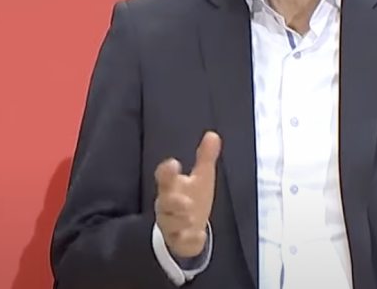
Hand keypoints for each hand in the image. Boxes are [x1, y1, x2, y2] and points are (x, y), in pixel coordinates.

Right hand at [154, 131, 221, 257]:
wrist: (188, 228)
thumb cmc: (193, 197)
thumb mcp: (201, 177)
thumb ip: (205, 157)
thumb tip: (213, 134)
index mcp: (172, 187)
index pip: (164, 177)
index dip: (167, 171)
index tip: (173, 163)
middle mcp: (168, 205)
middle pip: (164, 202)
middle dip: (172, 201)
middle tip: (185, 201)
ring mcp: (172, 224)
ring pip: (169, 222)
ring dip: (180, 219)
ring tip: (190, 216)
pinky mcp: (179, 240)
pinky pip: (181, 241)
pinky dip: (190, 239)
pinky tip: (199, 236)